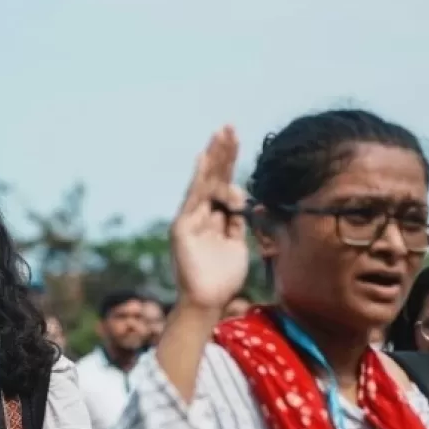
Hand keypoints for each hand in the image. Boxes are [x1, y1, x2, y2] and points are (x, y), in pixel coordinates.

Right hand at [170, 126, 248, 311]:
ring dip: (213, 157)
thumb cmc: (223, 277)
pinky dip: (198, 178)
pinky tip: (204, 159)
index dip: (231, 163)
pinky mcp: (182, 226)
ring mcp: (191, 219)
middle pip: (214, 177)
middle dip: (223, 152)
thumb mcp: (238, 243)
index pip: (224, 184)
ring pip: (204, 182)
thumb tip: (245, 197)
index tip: (238, 140)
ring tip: (221, 134)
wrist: (208, 301)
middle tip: (229, 126)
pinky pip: (192, 198)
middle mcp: (201, 214)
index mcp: (215, 217)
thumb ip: (238, 220)